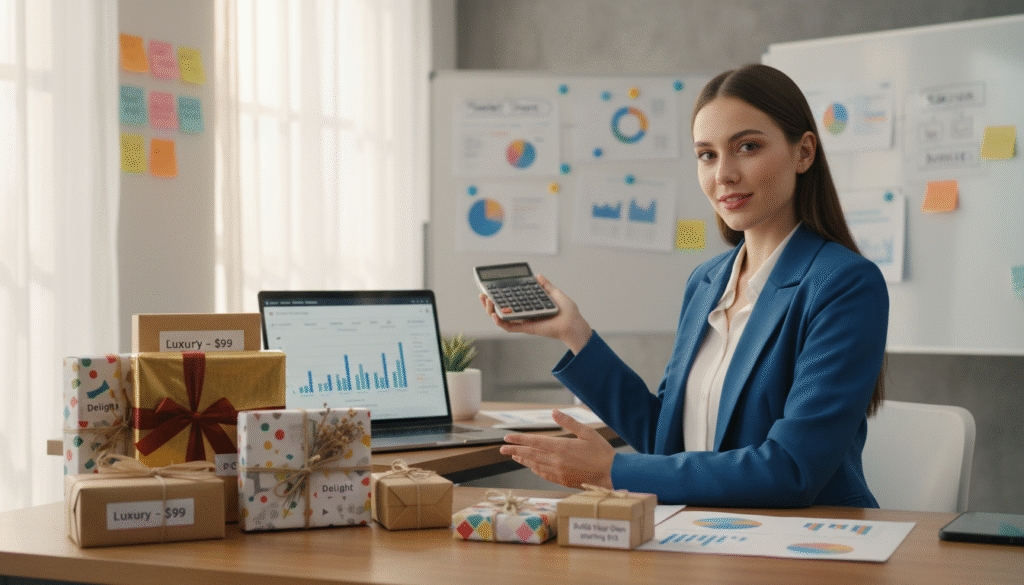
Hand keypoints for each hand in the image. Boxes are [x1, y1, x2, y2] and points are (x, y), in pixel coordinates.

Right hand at [479, 275, 592, 353]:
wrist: (573, 323)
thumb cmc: (567, 312)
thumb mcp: (555, 293)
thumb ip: (545, 286)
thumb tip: (538, 276)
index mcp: (529, 307)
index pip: (511, 301)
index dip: (499, 296)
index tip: (491, 288)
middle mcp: (524, 315)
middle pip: (502, 310)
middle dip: (489, 304)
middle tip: (483, 295)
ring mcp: (524, 321)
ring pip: (502, 319)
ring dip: (491, 311)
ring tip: (487, 302)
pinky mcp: (526, 328)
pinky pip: (509, 327)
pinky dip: (500, 322)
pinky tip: (494, 315)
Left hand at [499, 410, 614, 489]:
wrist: (612, 475)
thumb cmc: (602, 453)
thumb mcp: (587, 432)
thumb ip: (568, 422)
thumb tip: (554, 412)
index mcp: (561, 447)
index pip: (534, 442)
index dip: (519, 439)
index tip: (507, 437)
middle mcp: (556, 461)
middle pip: (530, 454)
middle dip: (515, 450)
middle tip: (502, 448)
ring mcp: (559, 472)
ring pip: (535, 465)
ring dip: (523, 460)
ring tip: (514, 456)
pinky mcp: (563, 480)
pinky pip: (544, 474)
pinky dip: (535, 469)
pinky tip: (531, 467)